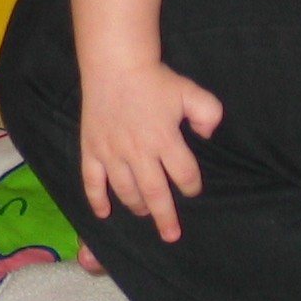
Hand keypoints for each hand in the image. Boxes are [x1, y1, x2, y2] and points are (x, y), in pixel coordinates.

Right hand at [79, 63, 223, 242]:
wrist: (114, 65)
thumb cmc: (154, 80)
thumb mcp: (191, 92)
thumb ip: (208, 114)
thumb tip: (207, 135)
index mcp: (165, 140)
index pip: (184, 175)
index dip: (191, 186)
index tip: (192, 189)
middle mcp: (139, 152)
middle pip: (155, 193)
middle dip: (165, 217)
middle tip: (171, 234)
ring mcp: (112, 153)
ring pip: (125, 190)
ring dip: (137, 206)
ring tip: (144, 212)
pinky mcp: (91, 149)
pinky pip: (92, 181)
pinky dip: (97, 199)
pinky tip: (103, 213)